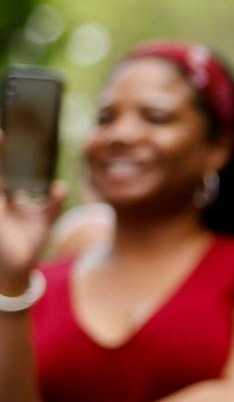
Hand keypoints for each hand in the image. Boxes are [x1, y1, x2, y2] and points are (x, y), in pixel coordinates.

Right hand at [0, 145, 63, 288]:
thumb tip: (60, 185)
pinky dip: (1, 180)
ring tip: (1, 136)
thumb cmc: (28, 245)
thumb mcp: (44, 220)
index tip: (5, 131)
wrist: (18, 270)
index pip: (2, 167)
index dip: (2, 150)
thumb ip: (52, 202)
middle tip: (2, 131)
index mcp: (5, 195)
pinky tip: (1, 170)